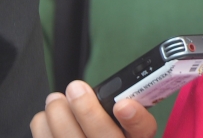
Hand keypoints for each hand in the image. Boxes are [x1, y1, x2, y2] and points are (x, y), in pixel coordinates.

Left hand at [30, 80, 156, 137]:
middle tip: (75, 88)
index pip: (143, 130)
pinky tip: (45, 118)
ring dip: (58, 115)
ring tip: (56, 100)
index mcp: (133, 136)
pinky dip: (42, 126)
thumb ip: (120, 104)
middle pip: (103, 137)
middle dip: (85, 110)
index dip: (134, 118)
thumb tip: (107, 86)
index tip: (123, 104)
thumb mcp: (122, 118)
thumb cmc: (102, 129)